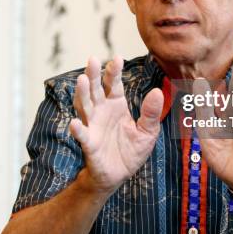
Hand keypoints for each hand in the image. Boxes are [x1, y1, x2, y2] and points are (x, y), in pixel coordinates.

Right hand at [69, 56, 163, 194]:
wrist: (119, 175)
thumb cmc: (131, 150)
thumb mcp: (148, 132)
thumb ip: (151, 113)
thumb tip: (158, 92)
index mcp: (116, 104)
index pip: (114, 84)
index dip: (114, 71)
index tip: (117, 58)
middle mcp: (101, 111)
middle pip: (95, 89)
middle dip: (93, 74)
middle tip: (92, 59)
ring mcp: (93, 125)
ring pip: (85, 106)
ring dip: (82, 93)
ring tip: (81, 79)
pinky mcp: (89, 143)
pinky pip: (82, 135)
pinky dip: (78, 129)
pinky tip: (74, 123)